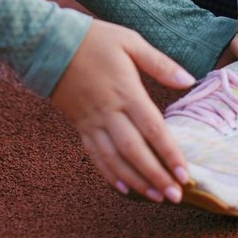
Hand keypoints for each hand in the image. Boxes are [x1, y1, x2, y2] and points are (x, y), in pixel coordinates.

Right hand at [49, 19, 195, 203]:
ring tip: (156, 198)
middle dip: (156, 176)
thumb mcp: (130, 42)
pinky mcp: (79, 126)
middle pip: (135, 152)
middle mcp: (109, 112)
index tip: (185, 174)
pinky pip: (95, 156)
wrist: (48, 43)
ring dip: (136, 182)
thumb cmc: (93, 39)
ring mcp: (92, 122)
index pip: (153, 129)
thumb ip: (160, 64)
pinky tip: (124, 188)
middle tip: (175, 196)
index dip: (169, 154)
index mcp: (126, 91)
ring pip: (115, 160)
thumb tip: (189, 81)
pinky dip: (109, 175)